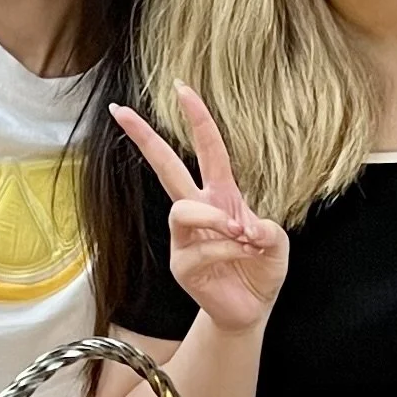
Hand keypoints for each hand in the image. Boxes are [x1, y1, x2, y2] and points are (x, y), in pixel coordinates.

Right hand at [112, 86, 288, 336]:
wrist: (251, 308)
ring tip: (242, 234)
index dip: (197, 118)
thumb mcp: (277, 243)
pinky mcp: (182, 264)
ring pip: (182, 210)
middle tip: (119, 111)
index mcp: (221, 195)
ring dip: (215, 219)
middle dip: (144, 138)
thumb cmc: (261, 269)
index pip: (208, 149)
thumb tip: (245, 226)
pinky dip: (229, 248)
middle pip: (166, 167)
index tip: (181, 87)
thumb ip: (267, 228)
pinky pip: (201, 246)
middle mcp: (197, 210)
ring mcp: (185, 237)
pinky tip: (242, 257)